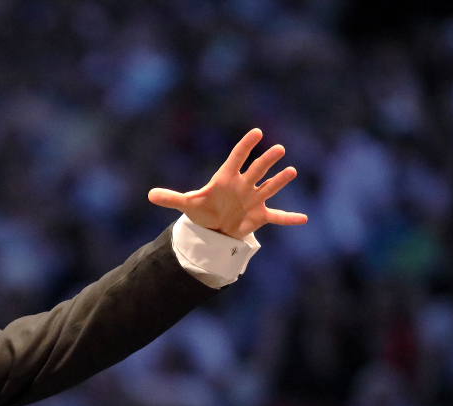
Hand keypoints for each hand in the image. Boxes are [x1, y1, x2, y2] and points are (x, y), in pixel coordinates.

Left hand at [147, 128, 307, 239]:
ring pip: (268, 188)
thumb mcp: (187, 204)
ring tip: (291, 171)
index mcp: (226, 178)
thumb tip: (149, 195)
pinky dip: (289, 218)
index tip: (256, 132)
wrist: (215, 225)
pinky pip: (277, 217)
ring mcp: (253, 199)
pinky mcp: (259, 216)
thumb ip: (171, 198)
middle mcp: (244, 185)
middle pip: (256, 170)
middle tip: (278, 148)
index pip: (236, 158)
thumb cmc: (204, 208)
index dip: (245, 146)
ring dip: (279, 181)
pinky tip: (304, 219)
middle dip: (266, 161)